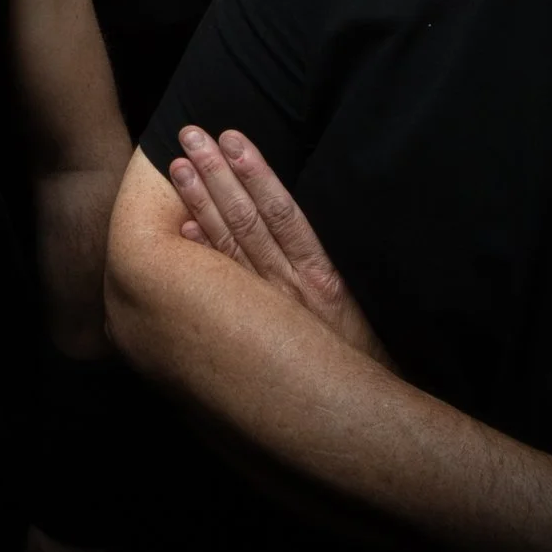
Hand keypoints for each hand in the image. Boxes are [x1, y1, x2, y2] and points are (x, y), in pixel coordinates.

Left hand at [169, 126, 391, 368]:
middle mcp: (295, 286)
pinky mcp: (269, 334)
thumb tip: (278, 226)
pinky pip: (235, 287)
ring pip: (238, 245)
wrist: (369, 418)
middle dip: (219, 174)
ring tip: (182, 164)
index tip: (229, 136)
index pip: (279, 209)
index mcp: (320, 273)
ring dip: (206, 201)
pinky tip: (185, 227)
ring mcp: (278, 311)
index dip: (253, 172)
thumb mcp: (347, 309)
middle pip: (251, 218)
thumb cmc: (359, 362)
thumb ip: (317, 270)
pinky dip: (209, 254)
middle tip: (191, 133)